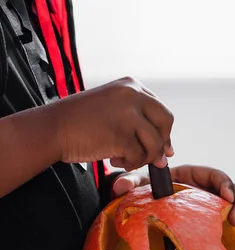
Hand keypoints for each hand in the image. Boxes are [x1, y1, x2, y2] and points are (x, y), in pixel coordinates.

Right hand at [53, 77, 173, 170]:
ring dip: (143, 157)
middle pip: (166, 122)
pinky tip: (113, 160)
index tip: (160, 146)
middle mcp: (133, 95)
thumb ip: (140, 121)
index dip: (163, 131)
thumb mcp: (114, 108)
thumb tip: (167, 150)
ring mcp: (128, 115)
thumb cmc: (82, 122)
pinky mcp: (121, 136)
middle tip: (154, 158)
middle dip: (161, 143)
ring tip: (124, 158)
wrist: (52, 128)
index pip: (161, 110)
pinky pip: (139, 156)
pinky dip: (129, 163)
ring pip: (154, 143)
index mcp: (131, 85)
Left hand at [112, 165, 234, 231]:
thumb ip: (131, 182)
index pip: (216, 175)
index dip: (224, 184)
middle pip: (233, 191)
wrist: (152, 207)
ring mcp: (216, 205)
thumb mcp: (141, 186)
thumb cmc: (149, 192)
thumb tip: (118, 186)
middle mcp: (210, 190)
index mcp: (196, 176)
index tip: (226, 195)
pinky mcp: (219, 219)